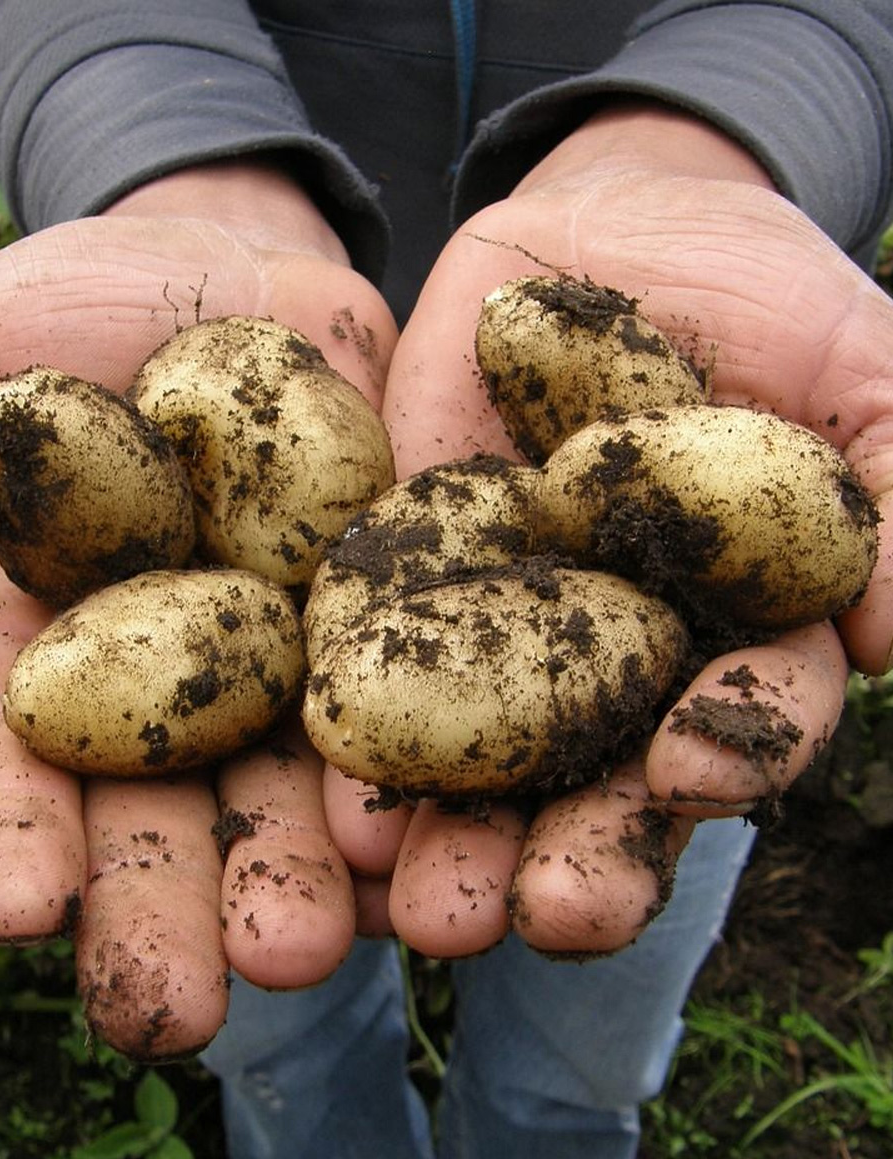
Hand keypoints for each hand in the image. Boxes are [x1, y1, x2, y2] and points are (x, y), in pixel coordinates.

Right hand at [0, 161, 397, 1057]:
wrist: (239, 278)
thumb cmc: (77, 307)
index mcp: (50, 643)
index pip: (14, 757)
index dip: (9, 831)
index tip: (19, 909)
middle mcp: (170, 682)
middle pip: (161, 812)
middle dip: (165, 908)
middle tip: (177, 1009)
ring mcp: (287, 659)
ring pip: (292, 790)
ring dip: (302, 877)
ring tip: (314, 953)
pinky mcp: (392, 620)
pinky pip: (417, 709)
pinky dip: (423, 783)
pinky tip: (430, 855)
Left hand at [322, 104, 892, 958]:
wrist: (607, 227)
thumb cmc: (760, 293)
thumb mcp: (854, 360)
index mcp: (737, 633)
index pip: (745, 718)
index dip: (731, 751)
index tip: (689, 774)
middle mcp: (621, 661)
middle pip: (609, 781)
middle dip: (583, 854)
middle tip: (544, 917)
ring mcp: (509, 632)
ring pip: (489, 764)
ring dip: (460, 840)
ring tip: (424, 912)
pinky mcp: (412, 583)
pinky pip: (380, 669)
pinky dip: (360, 736)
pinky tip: (330, 803)